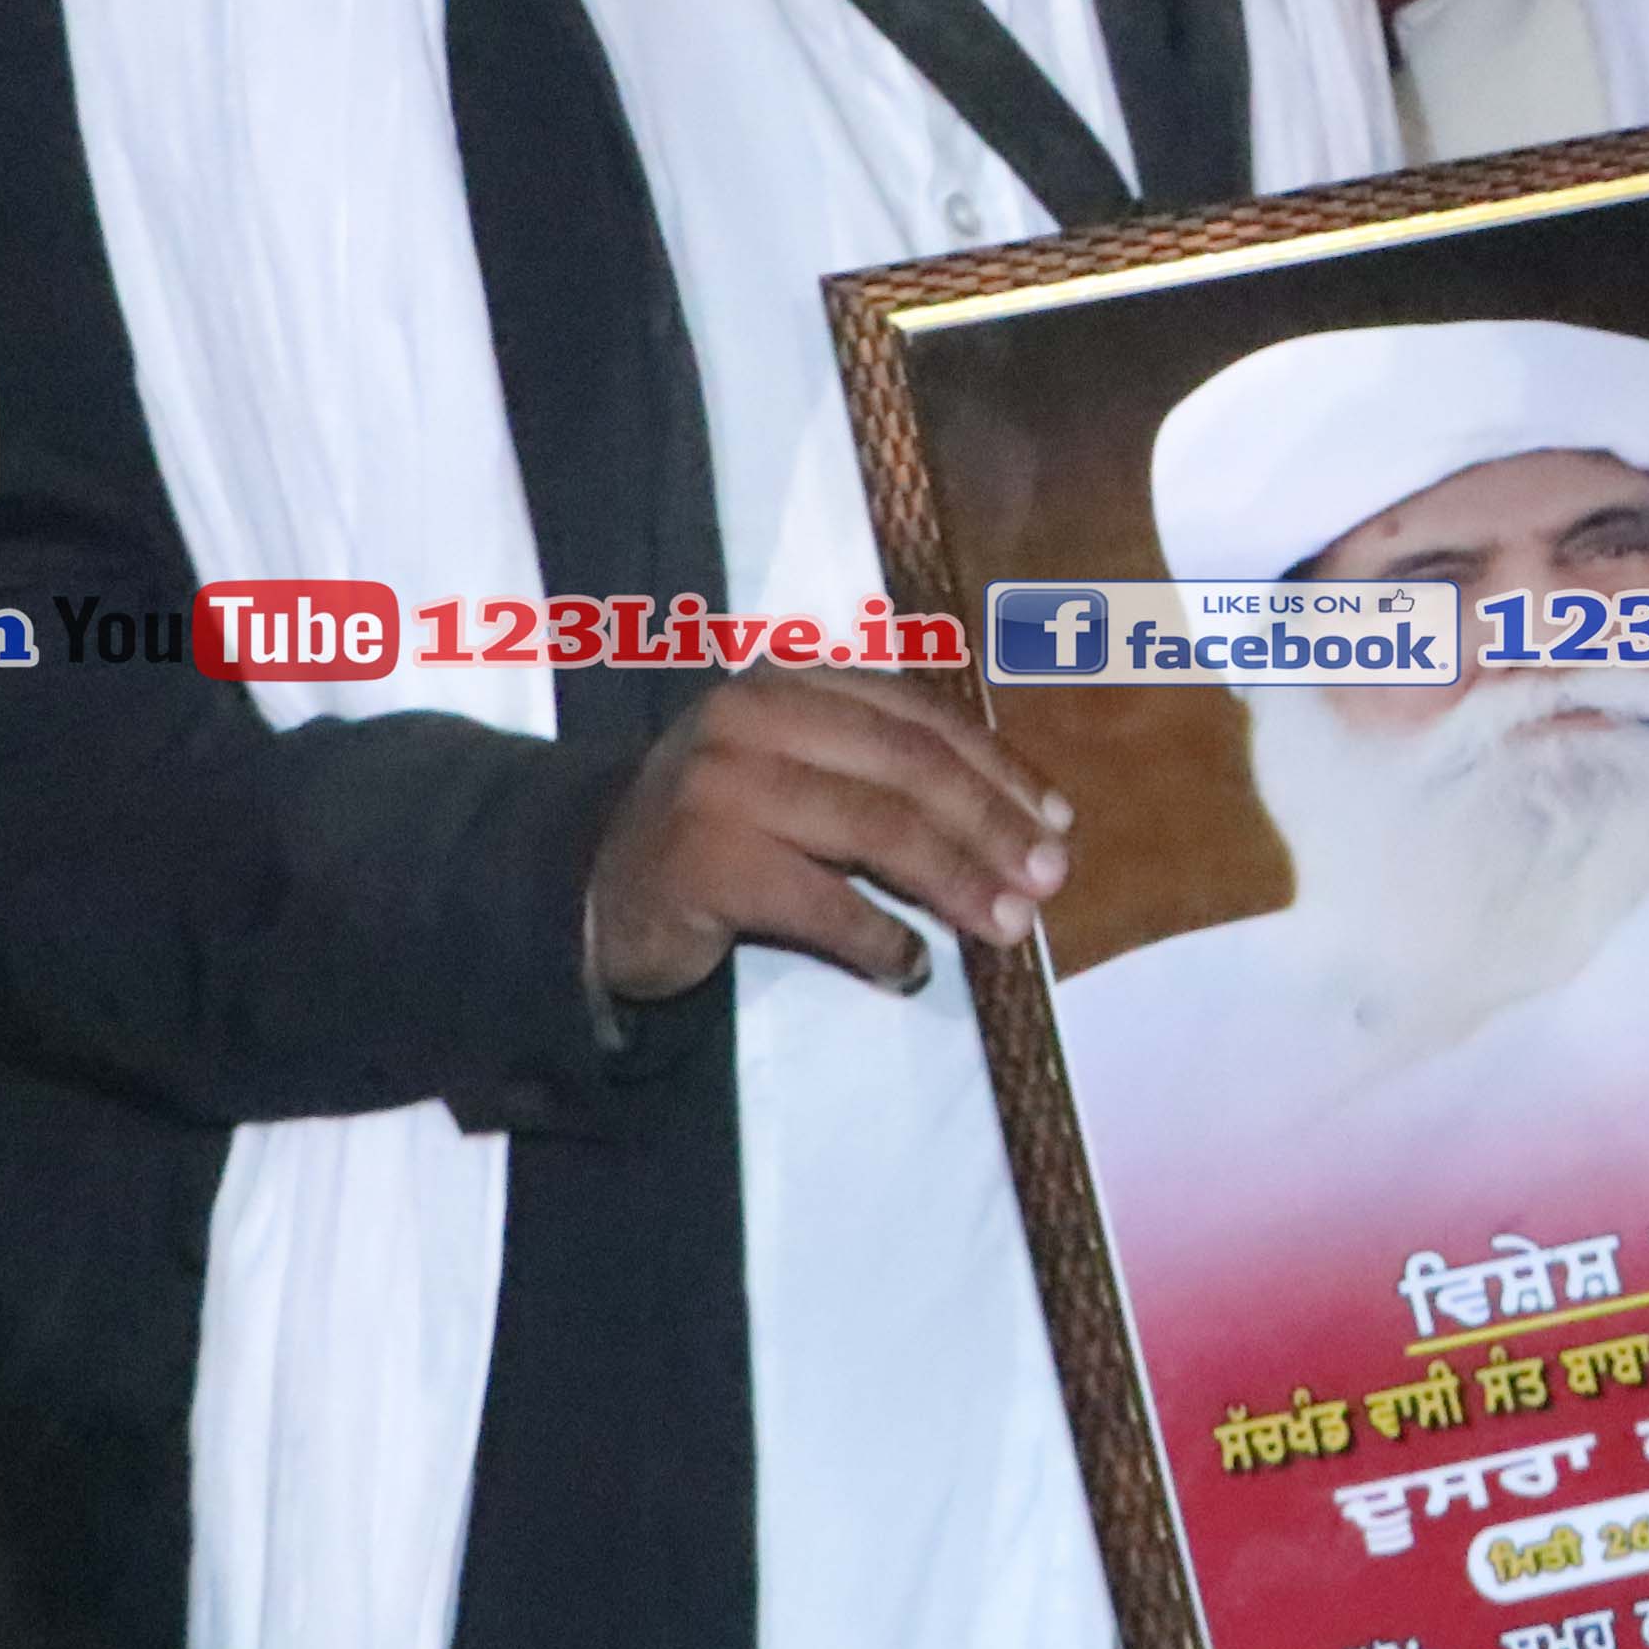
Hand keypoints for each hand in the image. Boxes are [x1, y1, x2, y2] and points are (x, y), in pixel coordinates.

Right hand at [585, 663, 1071, 1003]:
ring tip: (1009, 927)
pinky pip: (820, 903)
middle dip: (991, 825)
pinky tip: (912, 966)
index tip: (1058, 819)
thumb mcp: (797, 771)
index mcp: (789, 682)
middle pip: (907, 767)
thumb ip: (883, 772)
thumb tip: (1019, 824)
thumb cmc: (720, 830)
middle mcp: (752, 717)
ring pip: (875, 829)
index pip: (917, 714)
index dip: (997, 766)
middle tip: (1050, 881)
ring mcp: (720, 786)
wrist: (591, 886)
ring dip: (956, 882)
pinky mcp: (702, 862)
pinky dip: (878, 939)